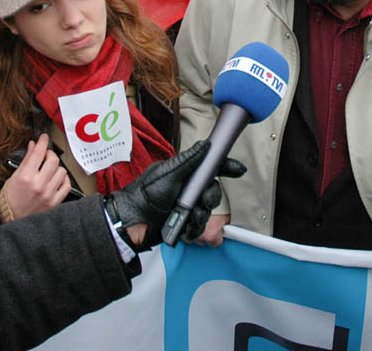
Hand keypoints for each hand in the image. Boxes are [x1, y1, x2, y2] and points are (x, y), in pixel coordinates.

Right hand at [1, 134, 70, 220]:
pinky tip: (56, 179)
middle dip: (50, 154)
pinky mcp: (54, 203)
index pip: (38, 153)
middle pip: (53, 160)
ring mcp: (48, 194)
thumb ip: (27, 160)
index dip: (43, 142)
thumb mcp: (15, 176)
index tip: (44, 138)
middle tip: (46, 156)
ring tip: (49, 170)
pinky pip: (66, 185)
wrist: (11, 217)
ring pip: (61, 171)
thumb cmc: (11, 197)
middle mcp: (38, 185)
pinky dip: (63, 180)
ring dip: (56, 168)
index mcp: (26, 177)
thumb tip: (33, 145)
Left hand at [105, 141, 245, 250]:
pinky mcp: (185, 223)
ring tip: (191, 215)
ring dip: (202, 214)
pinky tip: (188, 225)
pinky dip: (195, 227)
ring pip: (208, 210)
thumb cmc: (145, 194)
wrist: (133, 221)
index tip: (238, 169)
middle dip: (210, 196)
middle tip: (203, 199)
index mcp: (184, 174)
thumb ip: (188, 160)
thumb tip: (204, 145)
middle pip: (212, 191)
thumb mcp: (167, 173)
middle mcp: (187, 189)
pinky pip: (200, 226)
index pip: (209, 168)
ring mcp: (186, 207)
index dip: (225, 167)